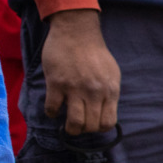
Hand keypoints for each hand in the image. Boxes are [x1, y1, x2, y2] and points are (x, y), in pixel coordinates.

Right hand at [40, 9, 120, 134]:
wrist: (76, 32)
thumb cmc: (94, 53)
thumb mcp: (111, 74)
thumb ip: (108, 93)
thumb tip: (106, 112)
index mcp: (110, 90)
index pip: (108, 123)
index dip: (99, 128)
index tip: (92, 123)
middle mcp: (95, 92)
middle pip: (91, 126)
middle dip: (84, 130)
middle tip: (77, 124)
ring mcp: (75, 88)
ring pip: (74, 123)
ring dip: (69, 129)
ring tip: (66, 124)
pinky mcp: (56, 83)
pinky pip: (52, 109)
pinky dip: (52, 113)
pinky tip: (53, 109)